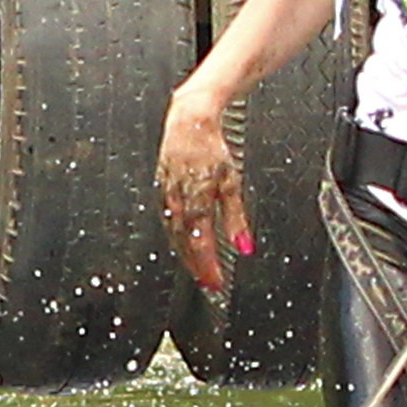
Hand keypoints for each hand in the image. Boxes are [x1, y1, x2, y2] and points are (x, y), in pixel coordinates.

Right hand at [155, 84, 251, 291]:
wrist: (188, 123)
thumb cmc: (210, 148)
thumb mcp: (232, 183)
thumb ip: (236, 218)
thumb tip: (245, 247)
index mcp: (196, 200)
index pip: (201, 244)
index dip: (207, 267)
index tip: (215, 284)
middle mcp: (178, 203)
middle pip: (185, 245)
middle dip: (197, 266)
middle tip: (208, 283)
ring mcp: (166, 198)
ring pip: (174, 236)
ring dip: (186, 256)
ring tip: (198, 269)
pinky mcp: (161, 193)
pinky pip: (168, 223)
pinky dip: (178, 238)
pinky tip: (185, 244)